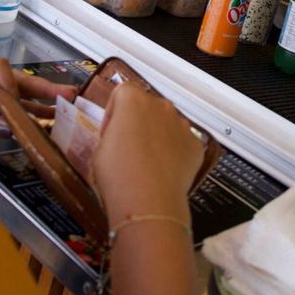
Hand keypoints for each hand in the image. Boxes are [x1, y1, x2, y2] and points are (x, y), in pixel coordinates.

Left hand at [0, 56, 76, 138]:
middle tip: (66, 94)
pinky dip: (32, 114)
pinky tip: (51, 120)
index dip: (7, 80)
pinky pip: (15, 109)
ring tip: (67, 107)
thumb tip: (10, 128)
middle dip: (40, 87)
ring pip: (20, 94)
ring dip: (43, 100)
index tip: (13, 100)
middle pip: (15, 79)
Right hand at [91, 82, 202, 221]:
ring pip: (166, 124)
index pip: (121, 93)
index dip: (113, 113)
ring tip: (145, 162)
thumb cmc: (119, 174)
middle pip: (147, 106)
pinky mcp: (195, 144)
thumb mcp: (100, 149)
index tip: (110, 131)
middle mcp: (160, 106)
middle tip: (127, 147)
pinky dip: (173, 152)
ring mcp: (181, 124)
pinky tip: (161, 170)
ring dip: (156, 136)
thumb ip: (112, 133)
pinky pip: (182, 143)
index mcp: (133, 100)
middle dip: (137, 123)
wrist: (148, 201)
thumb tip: (118, 138)